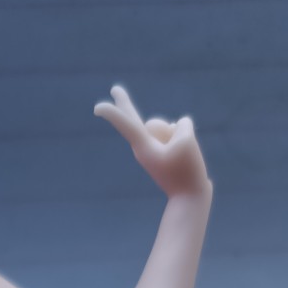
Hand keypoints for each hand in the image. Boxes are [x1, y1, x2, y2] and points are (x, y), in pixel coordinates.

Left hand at [94, 84, 210, 200]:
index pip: (126, 124)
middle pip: (134, 120)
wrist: (190, 198)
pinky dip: (182, 138)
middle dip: (124, 104)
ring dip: (177, 134)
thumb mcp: (187, 141)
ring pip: (165, 126)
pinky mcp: (162, 153)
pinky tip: (184, 155)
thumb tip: (178, 123)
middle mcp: (143, 147)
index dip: (113, 113)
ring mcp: (152, 150)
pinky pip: (173, 133)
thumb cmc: (187, 172)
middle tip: (113, 89)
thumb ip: (181, 125)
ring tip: (180, 157)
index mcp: (143, 147)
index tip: (97, 108)